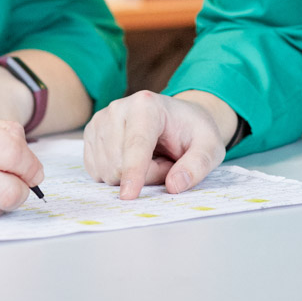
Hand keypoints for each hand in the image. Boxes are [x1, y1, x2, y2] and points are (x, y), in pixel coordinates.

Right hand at [84, 90, 230, 198]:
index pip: (136, 144)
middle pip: (120, 163)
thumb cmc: (194, 132)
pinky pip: (97, 171)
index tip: (128, 196)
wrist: (178, 119)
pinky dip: (117, 174)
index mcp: (146, 105)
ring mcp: (101, 120)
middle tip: (166, 161)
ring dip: (132, 176)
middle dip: (145, 175)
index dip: (133, 172)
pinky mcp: (91, 135)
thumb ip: (197, 166)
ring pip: (107, 170)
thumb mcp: (210, 147)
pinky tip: (132, 160)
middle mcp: (118, 108)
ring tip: (151, 158)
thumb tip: (174, 185)